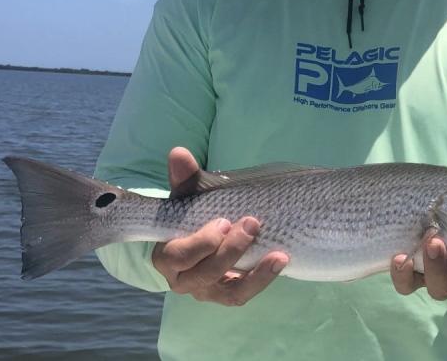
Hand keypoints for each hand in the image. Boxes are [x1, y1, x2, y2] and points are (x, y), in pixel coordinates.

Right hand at [151, 147, 288, 305]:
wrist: (206, 233)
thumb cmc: (194, 214)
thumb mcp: (188, 196)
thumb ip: (184, 178)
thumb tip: (179, 153)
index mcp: (167, 256)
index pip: (178, 256)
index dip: (202, 243)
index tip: (224, 220)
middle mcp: (184, 280)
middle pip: (205, 274)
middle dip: (231, 250)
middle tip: (252, 224)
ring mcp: (208, 291)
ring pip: (229, 291)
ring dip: (254, 273)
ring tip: (277, 255)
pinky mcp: (229, 293)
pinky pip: (245, 293)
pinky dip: (263, 279)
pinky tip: (280, 261)